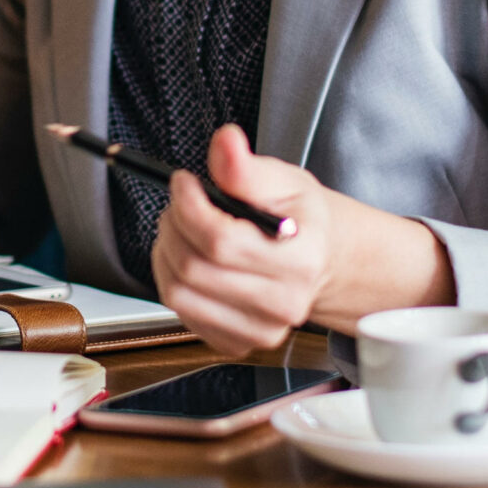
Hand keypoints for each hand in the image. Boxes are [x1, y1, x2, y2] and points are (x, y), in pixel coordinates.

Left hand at [150, 125, 455, 355]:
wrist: (321, 261)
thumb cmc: (303, 221)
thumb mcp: (285, 181)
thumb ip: (247, 166)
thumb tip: (225, 142)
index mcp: (301, 259)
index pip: (220, 240)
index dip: (188, 205)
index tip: (184, 182)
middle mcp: (283, 303)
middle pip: (193, 268)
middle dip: (174, 226)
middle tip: (181, 204)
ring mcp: (260, 331)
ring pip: (179, 294)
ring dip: (166, 254)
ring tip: (182, 230)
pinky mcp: (238, 344)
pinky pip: (181, 314)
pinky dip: (174, 281)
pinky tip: (192, 260)